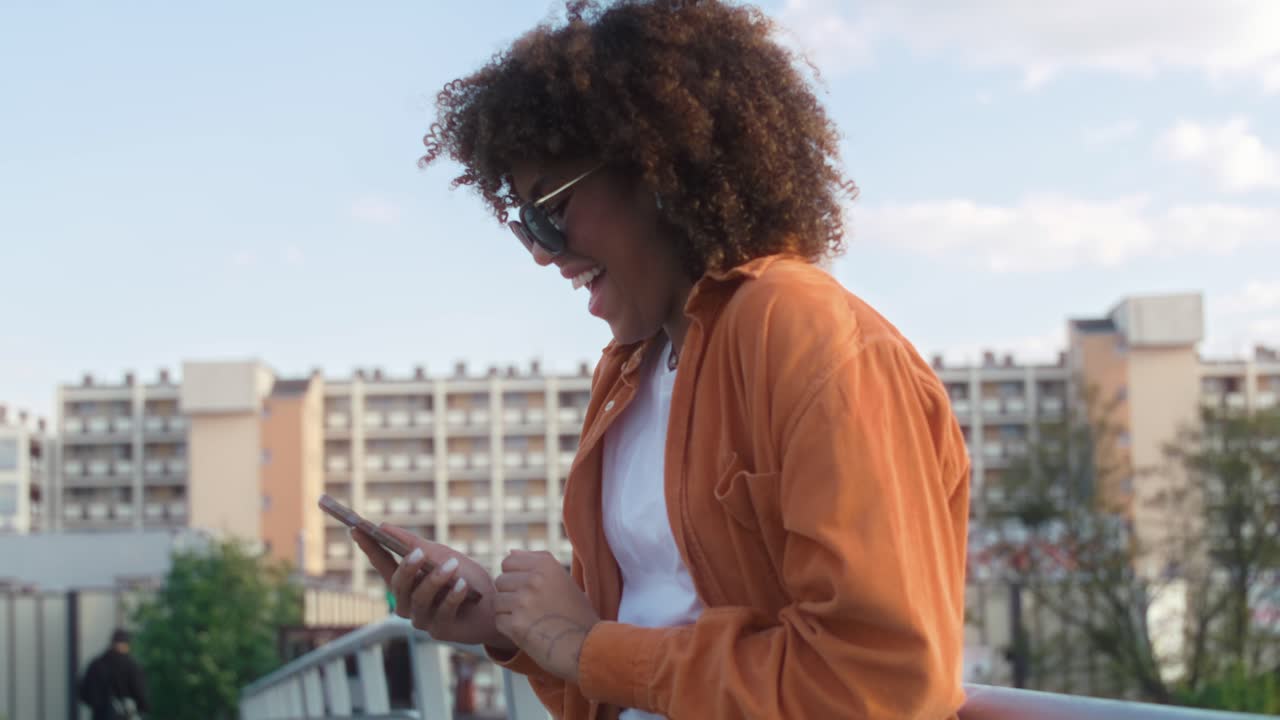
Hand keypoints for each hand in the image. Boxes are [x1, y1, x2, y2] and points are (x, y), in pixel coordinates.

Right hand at [353, 525, 513, 649]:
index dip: (369, 548)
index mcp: (405, 583)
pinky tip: (462, 585)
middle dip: (407, 568)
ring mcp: (422, 619)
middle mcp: (408, 603)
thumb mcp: (442, 555)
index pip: (382, 564)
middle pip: (398, 586)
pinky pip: (443, 612)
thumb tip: (383, 527)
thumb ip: (414, 544)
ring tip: (452, 565)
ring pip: (419, 599)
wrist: (496, 605)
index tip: (356, 529)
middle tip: (419, 552)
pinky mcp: (440, 631)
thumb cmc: (466, 578)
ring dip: (436, 579)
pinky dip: (453, 596)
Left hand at [494, 550, 599, 682]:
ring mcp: (523, 602)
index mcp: (546, 565)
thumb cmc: (577, 614)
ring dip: (508, 612)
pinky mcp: (516, 625)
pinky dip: (509, 628)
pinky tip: (528, 632)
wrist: (587, 647)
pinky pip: (498, 621)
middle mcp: (533, 579)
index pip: (508, 561)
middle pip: (501, 581)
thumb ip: (537, 563)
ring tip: (530, 620)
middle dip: (510, 594)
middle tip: (530, 608)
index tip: (528, 589)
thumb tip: (509, 552)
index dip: (514, 576)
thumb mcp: (564, 580)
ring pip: (497, 601)